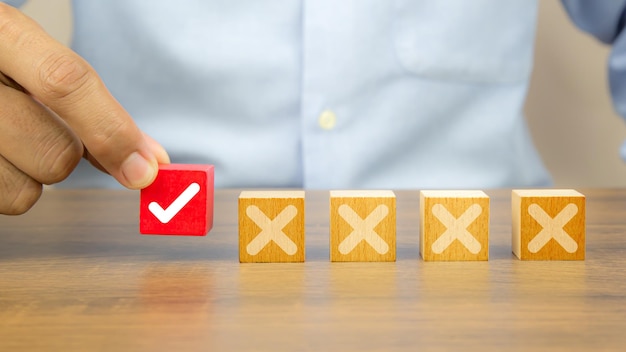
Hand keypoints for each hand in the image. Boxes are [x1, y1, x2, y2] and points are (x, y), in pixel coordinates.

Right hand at [0, 4, 169, 214]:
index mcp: (1, 34)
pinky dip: (10, 186)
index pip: (65, 82)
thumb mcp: (34, 62)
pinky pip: (4, 201)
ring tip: (8, 139)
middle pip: (57, 152)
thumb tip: (149, 158)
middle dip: (69, 155)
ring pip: (27, 190)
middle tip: (41, 128)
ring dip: (34, 174)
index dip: (112, 130)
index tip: (145, 168)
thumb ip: (92, 106)